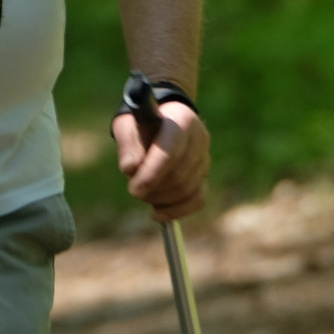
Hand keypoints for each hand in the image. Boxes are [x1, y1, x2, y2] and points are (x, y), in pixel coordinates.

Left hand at [113, 99, 209, 222]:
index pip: (170, 153)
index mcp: (181, 120)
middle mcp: (199, 138)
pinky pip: (197, 200)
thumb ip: (128, 145)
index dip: (152, 175)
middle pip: (180, 175)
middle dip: (154, 189)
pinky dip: (177, 211)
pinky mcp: (205, 175)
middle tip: (134, 190)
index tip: (134, 189)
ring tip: (144, 194)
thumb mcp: (128, 125)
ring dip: (161, 199)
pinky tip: (158, 213)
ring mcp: (205, 157)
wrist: (161, 121)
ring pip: (187, 189)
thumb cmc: (141, 124)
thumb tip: (130, 169)